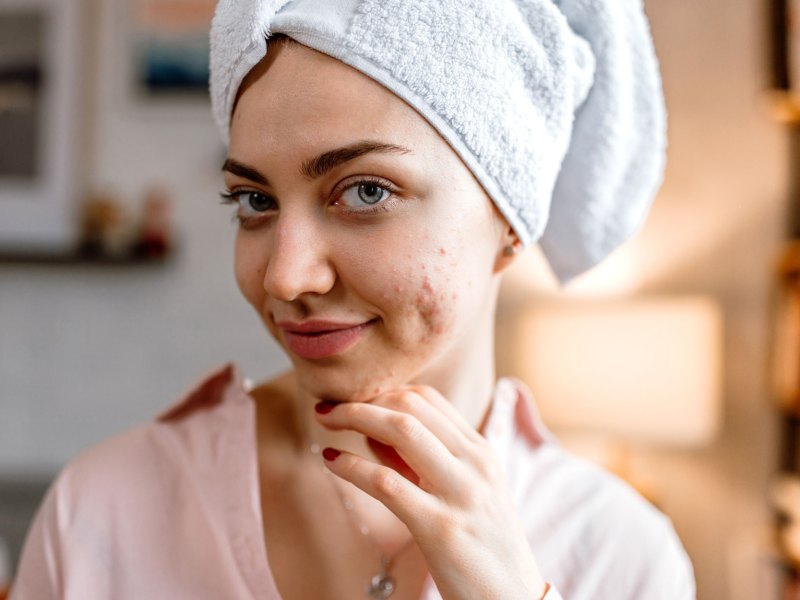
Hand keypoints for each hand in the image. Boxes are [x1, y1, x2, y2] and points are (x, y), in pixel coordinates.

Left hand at [314, 387, 546, 599]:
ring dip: (354, 417)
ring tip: (325, 421)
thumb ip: (418, 462)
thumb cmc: (481, 547)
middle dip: (363, 400)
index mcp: (481, 452)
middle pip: (411, 406)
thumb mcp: (462, 493)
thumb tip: (369, 433)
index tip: (354, 400)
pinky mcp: (439, 527)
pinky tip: (330, 460)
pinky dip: (352, 465)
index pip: (428, 399)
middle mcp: (475, 464)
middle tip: (329, 406)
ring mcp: (460, 493)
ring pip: (401, 430)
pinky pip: (386, 483)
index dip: (384, 392)